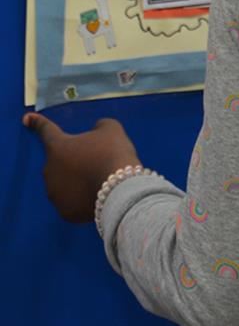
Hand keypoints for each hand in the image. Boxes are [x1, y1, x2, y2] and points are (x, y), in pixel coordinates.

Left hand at [24, 113, 139, 222]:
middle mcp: (50, 171)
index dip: (38, 124)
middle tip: (94, 159)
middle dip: (71, 160)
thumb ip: (99, 127)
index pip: (46, 131)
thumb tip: (95, 132)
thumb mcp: (110, 129)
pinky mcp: (64, 212)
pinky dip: (81, 197)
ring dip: (75, 179)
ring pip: (63, 183)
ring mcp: (55, 193)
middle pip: (59, 162)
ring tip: (97, 178)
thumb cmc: (112, 152)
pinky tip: (97, 193)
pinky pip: (71, 200)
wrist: (119, 187)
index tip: (27, 118)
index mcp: (58, 147)